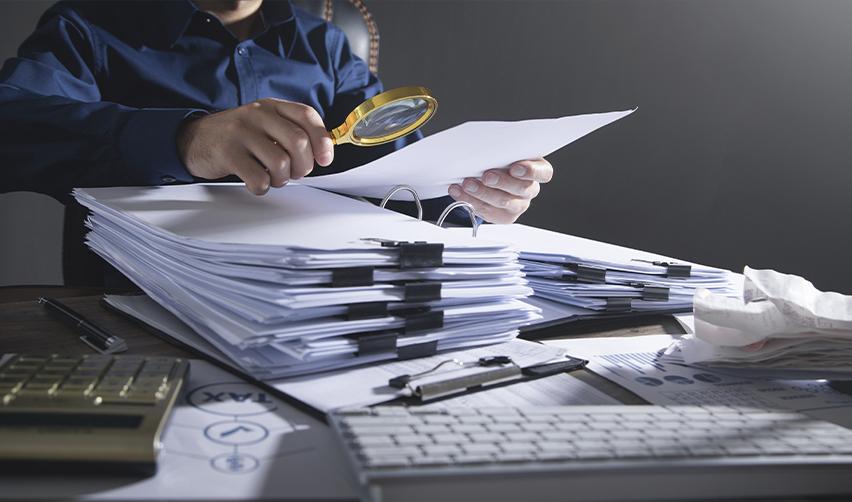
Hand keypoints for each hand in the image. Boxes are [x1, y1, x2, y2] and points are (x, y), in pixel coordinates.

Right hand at [176, 98, 333, 194]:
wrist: (194, 139)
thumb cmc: (237, 136)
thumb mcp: (265, 125)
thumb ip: (291, 132)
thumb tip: (322, 154)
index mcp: (271, 106)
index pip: (307, 116)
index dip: (322, 140)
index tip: (325, 159)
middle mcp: (257, 114)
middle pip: (298, 142)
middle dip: (304, 165)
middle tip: (296, 173)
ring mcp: (241, 133)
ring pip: (281, 163)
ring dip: (282, 179)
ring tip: (273, 177)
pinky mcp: (227, 153)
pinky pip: (259, 178)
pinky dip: (263, 187)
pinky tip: (257, 182)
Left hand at [448, 158, 552, 223]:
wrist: (488, 176)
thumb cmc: (499, 160)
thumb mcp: (503, 151)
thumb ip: (501, 148)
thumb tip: (484, 143)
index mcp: (537, 169)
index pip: (543, 172)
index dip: (531, 171)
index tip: (515, 168)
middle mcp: (530, 189)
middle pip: (521, 188)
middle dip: (502, 182)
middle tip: (486, 176)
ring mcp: (518, 205)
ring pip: (503, 202)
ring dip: (483, 193)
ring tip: (467, 184)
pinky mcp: (504, 217)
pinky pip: (488, 212)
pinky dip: (470, 201)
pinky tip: (458, 191)